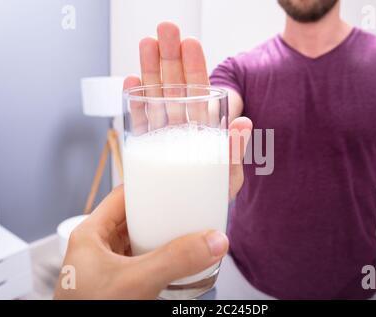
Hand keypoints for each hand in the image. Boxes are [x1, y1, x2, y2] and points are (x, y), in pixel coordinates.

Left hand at [54, 186, 228, 299]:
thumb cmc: (90, 311)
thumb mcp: (135, 282)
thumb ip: (175, 260)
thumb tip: (213, 241)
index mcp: (91, 234)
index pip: (123, 196)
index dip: (149, 187)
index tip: (175, 184)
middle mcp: (98, 248)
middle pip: (135, 219)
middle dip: (163, 216)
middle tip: (188, 210)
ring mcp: (109, 267)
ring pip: (140, 241)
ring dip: (163, 238)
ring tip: (187, 232)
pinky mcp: (119, 284)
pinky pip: (144, 262)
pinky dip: (161, 259)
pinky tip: (177, 263)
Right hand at [124, 21, 251, 200]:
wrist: (186, 227)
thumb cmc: (212, 203)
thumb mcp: (229, 180)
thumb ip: (234, 153)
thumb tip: (244, 122)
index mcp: (204, 131)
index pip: (200, 92)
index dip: (196, 67)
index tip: (190, 43)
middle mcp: (183, 129)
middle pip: (176, 87)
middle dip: (170, 58)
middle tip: (164, 30)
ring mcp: (163, 137)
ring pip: (156, 97)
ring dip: (150, 71)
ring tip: (145, 43)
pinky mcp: (146, 149)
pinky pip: (141, 122)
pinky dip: (135, 102)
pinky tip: (131, 80)